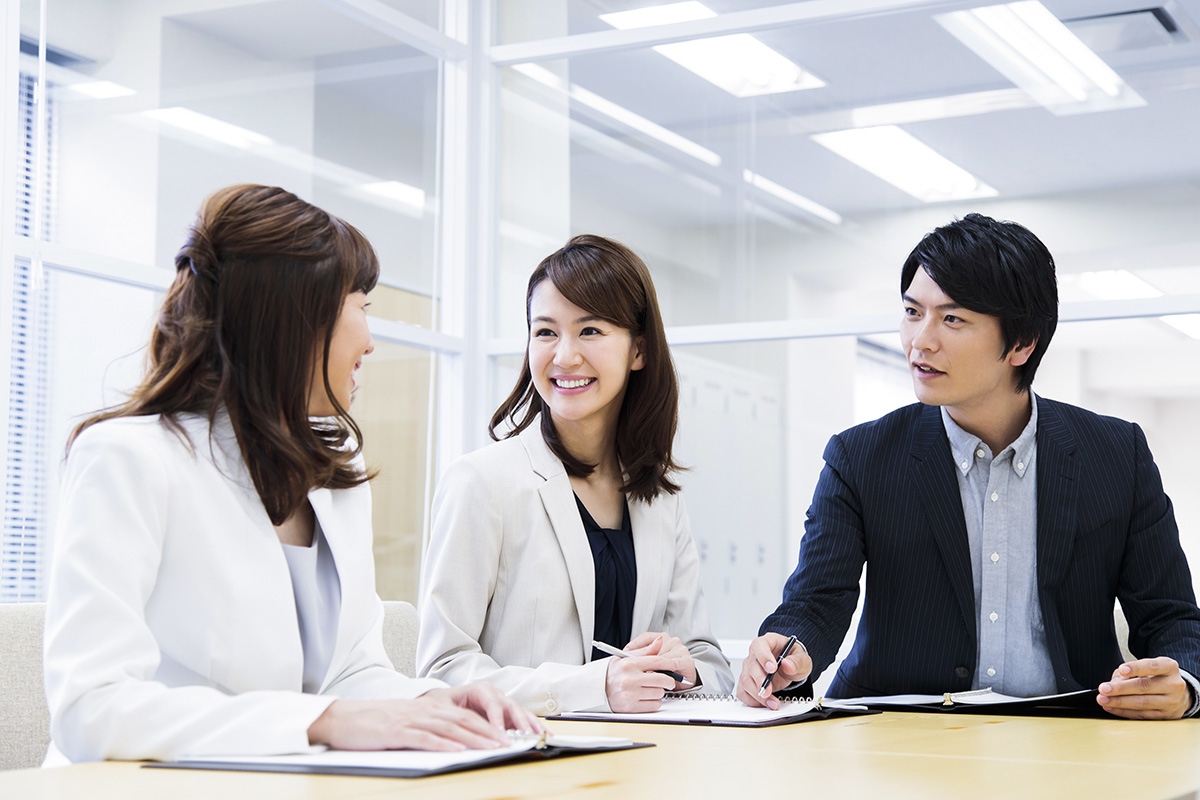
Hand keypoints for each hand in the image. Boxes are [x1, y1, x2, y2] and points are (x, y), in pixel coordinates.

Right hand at [308, 681, 542, 750]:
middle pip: (464, 720)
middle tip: (510, 742)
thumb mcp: (405, 723)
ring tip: (495, 747)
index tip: (506, 735)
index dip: (487, 724)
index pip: (464, 715)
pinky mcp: (400, 731)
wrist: (343, 718)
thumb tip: (451, 742)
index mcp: (428, 708)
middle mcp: (425, 710)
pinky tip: (460, 751)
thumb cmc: (373, 724)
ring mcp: (413, 720)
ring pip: (452, 728)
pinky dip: (446, 745)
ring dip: (476, 738)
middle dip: (490, 731)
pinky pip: (427, 738)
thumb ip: (428, 729)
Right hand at [604, 635, 677, 711]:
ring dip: (658, 692)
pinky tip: (646, 697)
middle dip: (668, 681)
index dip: (670, 663)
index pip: (657, 661)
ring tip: (650, 688)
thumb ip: (645, 651)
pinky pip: (654, 705)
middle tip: (668, 681)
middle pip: (662, 679)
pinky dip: (654, 702)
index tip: (675, 665)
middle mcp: (630, 678)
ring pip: (659, 693)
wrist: (597, 689)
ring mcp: (630, 694)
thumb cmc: (614, 673)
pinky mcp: (631, 707)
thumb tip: (660, 641)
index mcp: (629, 664)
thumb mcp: (626, 658)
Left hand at [626, 631, 697, 686]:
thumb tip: (624, 656)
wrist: (684, 683)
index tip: (624, 655)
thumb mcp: (650, 662)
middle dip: (642, 661)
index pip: (645, 637)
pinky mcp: (686, 660)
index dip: (634, 646)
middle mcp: (671, 640)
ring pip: (661, 658)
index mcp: (661, 638)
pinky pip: (671, 665)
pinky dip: (663, 672)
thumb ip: (640, 657)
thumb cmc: (666, 672)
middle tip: (632, 669)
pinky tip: (657, 677)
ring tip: (644, 675)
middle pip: (653, 649)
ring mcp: (680, 649)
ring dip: (652, 668)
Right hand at [736, 633, 811, 709]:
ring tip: (772, 702)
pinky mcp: (747, 683)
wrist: (790, 668)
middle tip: (769, 691)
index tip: (772, 669)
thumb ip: (797, 661)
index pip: (760, 646)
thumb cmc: (793, 659)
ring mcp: (749, 669)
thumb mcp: (802, 658)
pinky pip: (743, 692)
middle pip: (751, 666)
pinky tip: (765, 703)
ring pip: (746, 681)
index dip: (764, 657)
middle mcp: (755, 655)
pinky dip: (753, 701)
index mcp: (767, 643)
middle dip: (760, 681)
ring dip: (757, 694)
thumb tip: (787, 665)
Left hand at [1097, 657, 1191, 719]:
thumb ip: (1130, 671)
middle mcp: (1174, 685)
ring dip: (1119, 702)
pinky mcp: (1166, 716)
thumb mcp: (1147, 667)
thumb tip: (1115, 683)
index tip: (1121, 670)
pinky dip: (1124, 712)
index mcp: (1169, 667)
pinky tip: (1111, 708)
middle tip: (1104, 689)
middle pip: (1144, 687)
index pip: (1152, 666)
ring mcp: (1172, 702)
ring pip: (1142, 703)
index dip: (1136, 668)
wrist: (1179, 693)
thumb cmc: (1157, 677)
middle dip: (1120, 688)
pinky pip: (1142, 715)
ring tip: (1103, 700)